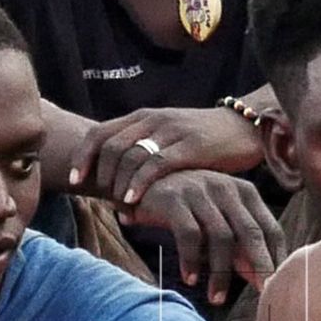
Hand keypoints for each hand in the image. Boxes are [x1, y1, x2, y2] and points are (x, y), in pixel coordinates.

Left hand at [68, 106, 263, 206]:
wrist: (246, 128)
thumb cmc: (207, 141)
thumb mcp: (170, 140)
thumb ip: (146, 154)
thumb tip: (120, 185)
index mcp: (144, 117)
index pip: (100, 133)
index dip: (82, 156)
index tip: (74, 181)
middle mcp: (153, 120)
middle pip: (109, 145)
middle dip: (96, 173)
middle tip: (97, 196)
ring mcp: (171, 132)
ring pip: (129, 155)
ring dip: (117, 183)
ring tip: (116, 204)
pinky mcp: (190, 147)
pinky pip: (155, 165)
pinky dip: (138, 183)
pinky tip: (132, 200)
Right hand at [118, 170, 284, 305]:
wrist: (138, 184)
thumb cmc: (186, 208)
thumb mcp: (217, 223)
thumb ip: (240, 246)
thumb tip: (262, 279)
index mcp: (245, 193)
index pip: (270, 228)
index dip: (276, 258)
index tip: (279, 285)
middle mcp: (226, 188)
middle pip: (251, 232)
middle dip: (260, 265)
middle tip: (264, 293)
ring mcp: (200, 191)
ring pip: (221, 237)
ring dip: (220, 273)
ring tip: (217, 299)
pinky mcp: (174, 198)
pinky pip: (189, 235)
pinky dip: (191, 260)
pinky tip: (190, 280)